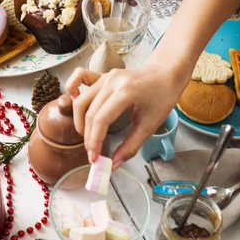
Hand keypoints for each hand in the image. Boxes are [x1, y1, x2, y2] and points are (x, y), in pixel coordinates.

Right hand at [65, 65, 182, 166]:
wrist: (166, 74)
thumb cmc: (162, 97)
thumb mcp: (150, 125)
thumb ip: (131, 146)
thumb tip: (114, 164)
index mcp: (126, 92)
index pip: (101, 119)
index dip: (94, 141)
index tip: (94, 158)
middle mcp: (112, 81)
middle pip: (89, 113)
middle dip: (88, 137)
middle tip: (92, 153)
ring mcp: (105, 76)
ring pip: (81, 101)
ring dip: (80, 122)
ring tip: (88, 138)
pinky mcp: (102, 76)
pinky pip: (80, 81)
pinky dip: (74, 94)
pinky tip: (77, 107)